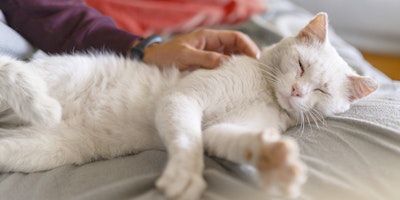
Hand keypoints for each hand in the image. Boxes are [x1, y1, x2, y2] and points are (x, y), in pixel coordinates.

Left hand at [142, 29, 259, 70]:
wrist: (152, 62)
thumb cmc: (166, 56)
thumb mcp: (185, 56)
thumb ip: (205, 58)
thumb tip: (227, 62)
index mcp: (209, 37)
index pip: (236, 38)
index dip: (248, 46)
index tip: (256, 59)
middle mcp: (212, 45)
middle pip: (237, 48)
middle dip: (248, 57)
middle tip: (256, 71)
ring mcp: (210, 55)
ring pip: (232, 59)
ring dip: (240, 66)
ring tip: (249, 78)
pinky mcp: (207, 66)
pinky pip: (223, 68)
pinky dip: (230, 73)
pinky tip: (234, 82)